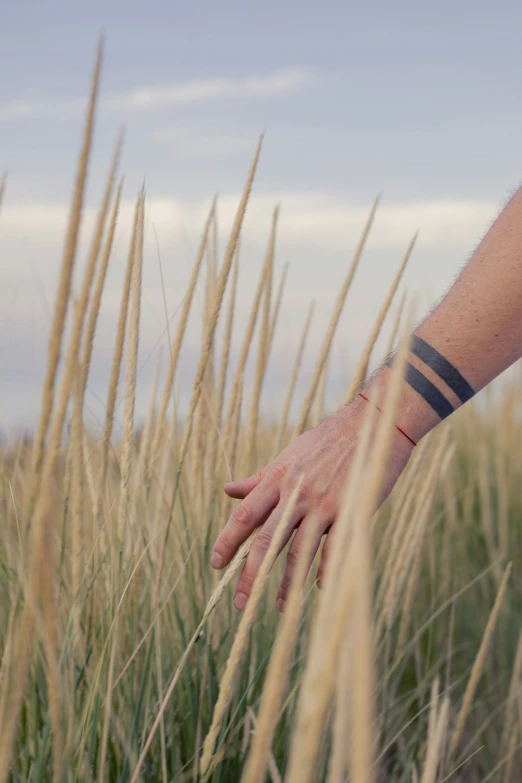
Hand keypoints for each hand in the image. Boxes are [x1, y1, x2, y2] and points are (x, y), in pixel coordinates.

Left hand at [210, 396, 413, 611]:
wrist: (372, 426)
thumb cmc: (327, 440)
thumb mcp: (289, 455)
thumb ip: (259, 478)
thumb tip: (228, 490)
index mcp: (278, 478)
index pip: (244, 515)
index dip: (227, 541)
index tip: (215, 564)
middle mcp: (297, 493)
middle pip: (267, 540)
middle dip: (250, 574)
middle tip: (239, 603)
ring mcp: (324, 503)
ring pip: (299, 550)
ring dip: (288, 583)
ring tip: (279, 607)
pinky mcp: (350, 511)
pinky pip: (335, 548)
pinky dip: (326, 569)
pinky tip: (320, 587)